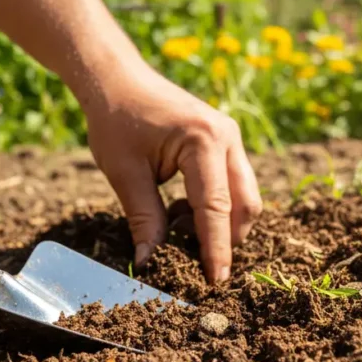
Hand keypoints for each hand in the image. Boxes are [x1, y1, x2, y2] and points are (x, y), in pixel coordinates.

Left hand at [84, 61, 262, 282]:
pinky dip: (213, 206)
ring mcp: (230, 137)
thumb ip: (143, 218)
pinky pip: (232, 184)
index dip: (216, 249)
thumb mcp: (124, 173)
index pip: (216, 208)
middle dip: (227, 239)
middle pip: (245, 204)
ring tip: (176, 229)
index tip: (215, 282)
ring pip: (244, 196)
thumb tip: (151, 262)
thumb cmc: (116, 120)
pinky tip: (178, 211)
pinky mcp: (225, 141)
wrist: (116, 78)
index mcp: (204, 141)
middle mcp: (227, 137)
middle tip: (198, 265)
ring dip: (219, 223)